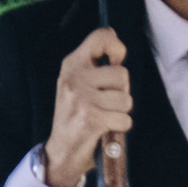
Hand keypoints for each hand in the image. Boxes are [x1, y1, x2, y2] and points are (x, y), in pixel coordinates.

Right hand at [42, 30, 132, 186]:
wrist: (61, 150)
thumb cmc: (75, 115)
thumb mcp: (78, 83)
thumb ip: (96, 66)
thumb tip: (120, 53)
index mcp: (72, 64)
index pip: (102, 36)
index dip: (118, 48)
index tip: (116, 61)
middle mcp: (74, 77)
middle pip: (122, 74)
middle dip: (122, 92)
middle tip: (106, 103)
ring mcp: (81, 98)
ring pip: (126, 99)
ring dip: (121, 111)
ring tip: (105, 115)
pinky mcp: (90, 118)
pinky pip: (125, 119)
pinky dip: (121, 127)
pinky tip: (107, 128)